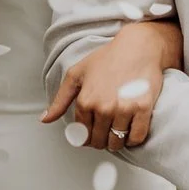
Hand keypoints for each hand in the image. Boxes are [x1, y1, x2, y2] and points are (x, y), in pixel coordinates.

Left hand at [45, 19, 183, 150]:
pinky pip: (137, 137)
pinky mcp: (143, 109)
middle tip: (105, 133)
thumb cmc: (107, 58)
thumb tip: (45, 119)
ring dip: (116, 142)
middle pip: (99, 141)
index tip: (91, 134)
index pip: (82, 134)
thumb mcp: (76, 74)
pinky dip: (133, 140)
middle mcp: (103, 107)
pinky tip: (130, 132)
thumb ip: (60, 100)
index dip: (86, 138)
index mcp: (85, 101)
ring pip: (117, 142)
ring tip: (117, 133)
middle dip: (100, 141)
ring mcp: (124, 109)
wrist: (137, 47)